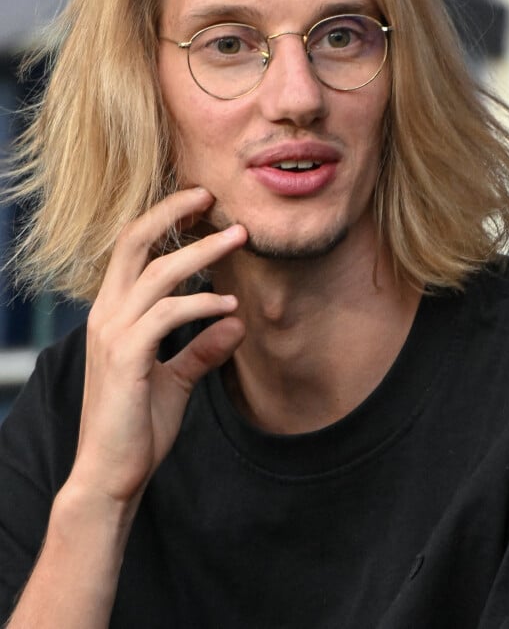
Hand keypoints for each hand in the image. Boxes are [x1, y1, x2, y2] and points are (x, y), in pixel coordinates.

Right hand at [70, 187, 246, 508]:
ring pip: (158, 273)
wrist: (111, 476)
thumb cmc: (137, 427)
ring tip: (239, 238)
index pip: (131, 250)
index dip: (161, 220)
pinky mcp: (127, 358)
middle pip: (135, 243)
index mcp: (112, 314)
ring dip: (202, 252)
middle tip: (212, 196)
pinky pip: (167, 315)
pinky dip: (202, 304)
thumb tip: (235, 325)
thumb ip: (201, 350)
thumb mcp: (175, 380)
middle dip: (172, 213)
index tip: (198, 203)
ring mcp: (113, 335)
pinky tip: (230, 306)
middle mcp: (106, 315)